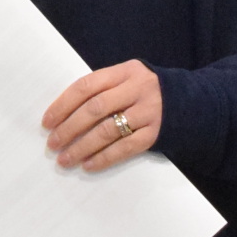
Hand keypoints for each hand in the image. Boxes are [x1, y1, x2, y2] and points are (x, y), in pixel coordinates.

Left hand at [44, 60, 162, 172]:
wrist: (189, 103)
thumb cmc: (145, 92)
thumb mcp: (127, 79)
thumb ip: (102, 89)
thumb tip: (63, 114)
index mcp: (125, 71)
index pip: (87, 86)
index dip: (63, 104)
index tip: (47, 122)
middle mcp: (137, 89)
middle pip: (95, 109)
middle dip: (69, 128)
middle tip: (52, 143)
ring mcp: (148, 112)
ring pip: (108, 131)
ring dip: (82, 147)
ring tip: (65, 159)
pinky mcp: (155, 134)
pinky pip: (125, 148)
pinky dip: (104, 158)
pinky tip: (88, 165)